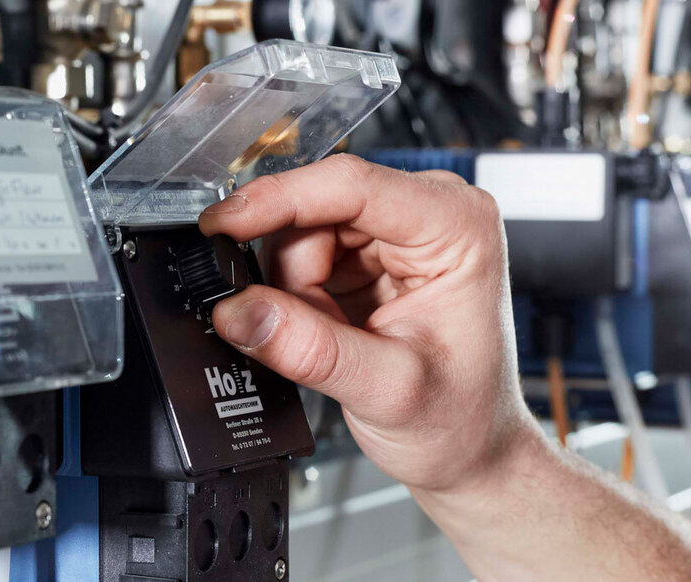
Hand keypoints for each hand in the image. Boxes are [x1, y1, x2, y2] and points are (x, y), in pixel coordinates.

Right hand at [200, 154, 539, 492]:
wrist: (467, 450)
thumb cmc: (458, 418)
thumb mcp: (385, 390)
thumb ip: (308, 349)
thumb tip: (239, 310)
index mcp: (457, 226)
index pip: (350, 185)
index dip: (277, 200)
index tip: (222, 225)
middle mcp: (428, 213)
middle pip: (315, 209)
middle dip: (290, 273)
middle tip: (307, 328)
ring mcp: (395, 231)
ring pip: (299, 232)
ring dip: (293, 290)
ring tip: (334, 339)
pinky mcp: (366, 254)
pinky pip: (299, 255)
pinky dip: (297, 297)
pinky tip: (329, 329)